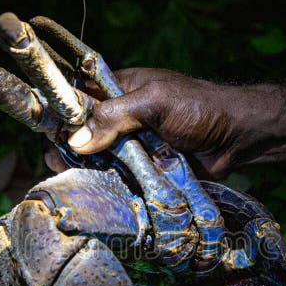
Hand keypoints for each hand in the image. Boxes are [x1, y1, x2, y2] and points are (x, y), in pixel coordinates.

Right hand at [48, 68, 262, 178]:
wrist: (238, 137)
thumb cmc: (198, 108)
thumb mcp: (153, 103)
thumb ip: (114, 117)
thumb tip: (76, 142)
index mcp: (120, 90)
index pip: (79, 98)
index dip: (61, 114)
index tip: (48, 133)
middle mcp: (122, 117)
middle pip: (84, 133)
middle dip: (69, 148)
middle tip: (58, 164)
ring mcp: (133, 145)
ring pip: (99, 159)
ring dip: (86, 170)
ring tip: (72, 182)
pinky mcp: (144, 170)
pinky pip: (120, 178)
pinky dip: (108, 186)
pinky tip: (94, 195)